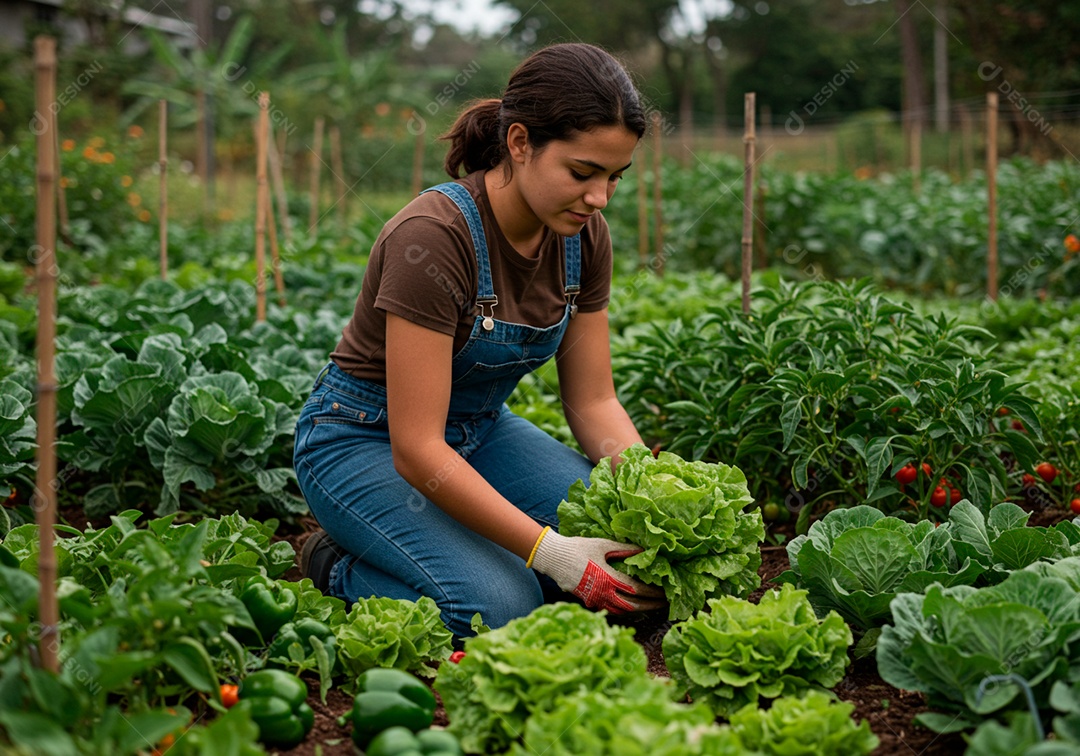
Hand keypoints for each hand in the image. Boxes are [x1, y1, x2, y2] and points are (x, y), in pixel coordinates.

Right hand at [529, 529, 665, 613]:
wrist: (553, 558)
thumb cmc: (578, 548)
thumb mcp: (603, 545)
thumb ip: (624, 549)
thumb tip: (644, 550)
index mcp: (608, 578)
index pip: (637, 590)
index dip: (653, 593)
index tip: (665, 593)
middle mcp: (603, 593)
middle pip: (633, 606)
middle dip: (650, 606)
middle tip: (664, 605)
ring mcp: (595, 600)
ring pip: (621, 611)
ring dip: (638, 610)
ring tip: (651, 607)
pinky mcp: (588, 602)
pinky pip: (610, 609)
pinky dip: (623, 610)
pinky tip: (630, 606)